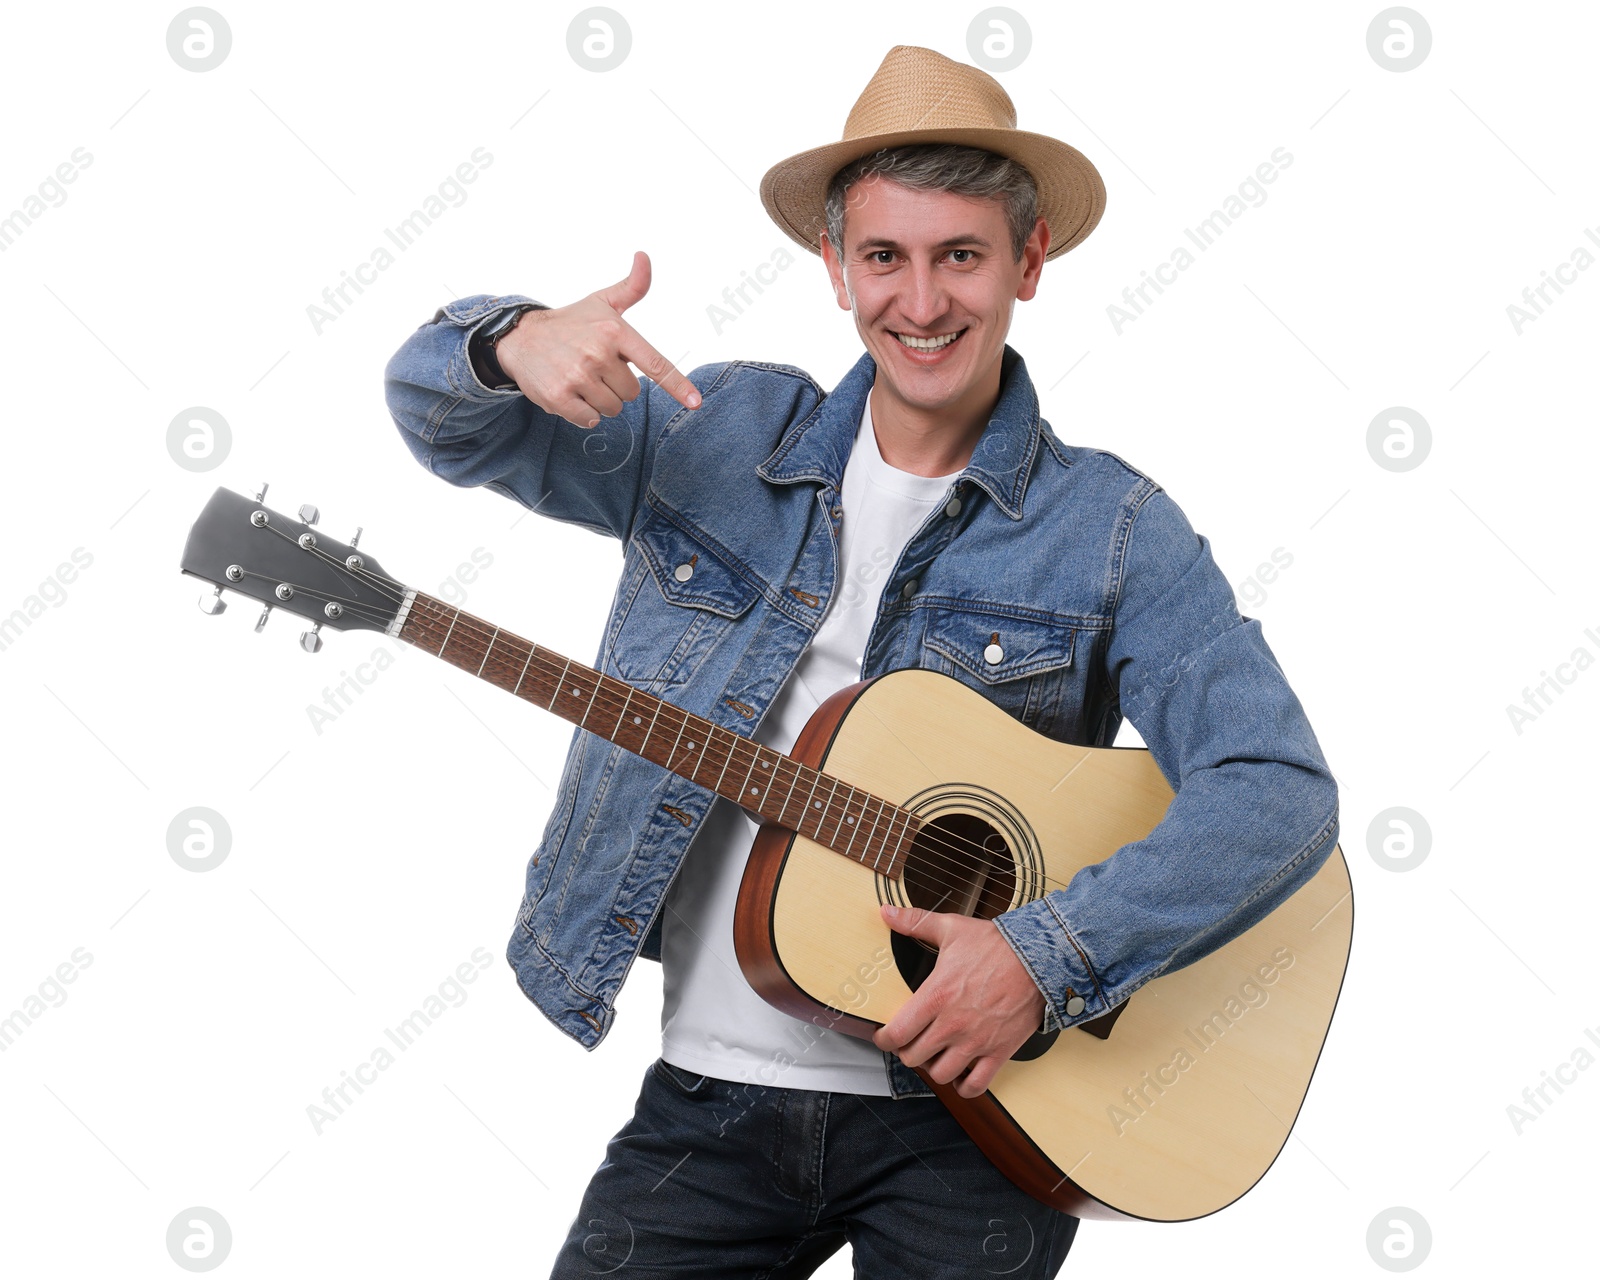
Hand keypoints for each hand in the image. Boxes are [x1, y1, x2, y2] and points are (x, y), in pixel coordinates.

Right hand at [495, 250, 700, 428]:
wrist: (520, 337)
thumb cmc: (571, 322)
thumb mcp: (602, 302)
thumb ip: (632, 286)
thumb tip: (644, 257)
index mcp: (615, 332)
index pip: (655, 364)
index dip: (678, 385)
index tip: (696, 402)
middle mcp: (598, 354)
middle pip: (632, 393)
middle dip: (617, 386)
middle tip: (595, 368)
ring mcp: (578, 376)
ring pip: (612, 409)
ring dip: (600, 400)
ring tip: (581, 379)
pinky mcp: (559, 397)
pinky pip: (589, 420)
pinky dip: (583, 413)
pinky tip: (570, 393)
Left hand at [871, 903, 1046, 1098]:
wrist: (1040, 958)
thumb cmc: (997, 944)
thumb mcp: (951, 928)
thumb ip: (915, 922)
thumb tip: (887, 912)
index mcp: (936, 996)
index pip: (896, 1033)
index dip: (884, 1039)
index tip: (884, 1036)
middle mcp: (952, 1024)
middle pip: (914, 1058)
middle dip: (908, 1051)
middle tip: (911, 1041)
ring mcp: (976, 1042)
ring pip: (941, 1075)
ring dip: (934, 1067)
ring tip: (936, 1055)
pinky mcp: (999, 1052)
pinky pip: (976, 1086)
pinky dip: (965, 1086)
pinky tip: (962, 1073)